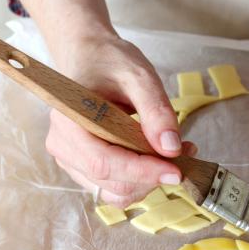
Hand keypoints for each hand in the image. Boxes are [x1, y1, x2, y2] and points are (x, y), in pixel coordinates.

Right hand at [45, 32, 195, 207]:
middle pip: (111, 182)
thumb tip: (171, 148)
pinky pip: (114, 186)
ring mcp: (70, 159)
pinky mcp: (83, 167)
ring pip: (114, 191)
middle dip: (152, 176)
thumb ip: (156, 111)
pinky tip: (159, 158)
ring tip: (175, 154)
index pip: (104, 162)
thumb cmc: (111, 62)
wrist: (91, 59)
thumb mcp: (140, 77)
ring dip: (149, 181)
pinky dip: (142, 179)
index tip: (177, 171)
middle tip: (186, 155)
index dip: (142, 171)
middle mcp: (62, 144)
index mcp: (68, 120)